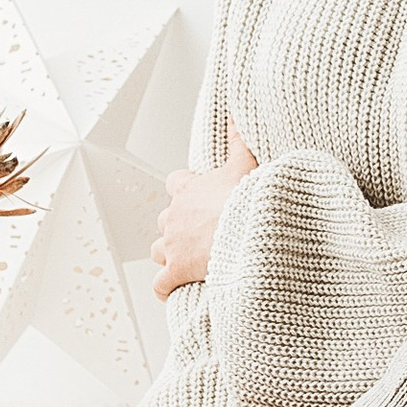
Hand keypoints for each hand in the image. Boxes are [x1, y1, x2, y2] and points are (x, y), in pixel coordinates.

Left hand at [151, 137, 257, 297]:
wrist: (247, 230)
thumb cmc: (246, 199)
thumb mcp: (244, 164)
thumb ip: (237, 140)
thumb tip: (234, 115)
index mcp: (189, 190)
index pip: (176, 184)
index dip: (184, 190)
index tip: (196, 196)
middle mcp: (175, 216)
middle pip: (165, 219)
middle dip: (177, 226)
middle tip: (198, 233)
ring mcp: (173, 244)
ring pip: (158, 250)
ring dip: (169, 255)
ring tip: (185, 260)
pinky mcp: (176, 270)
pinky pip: (161, 283)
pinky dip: (165, 288)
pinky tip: (173, 290)